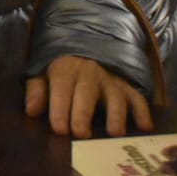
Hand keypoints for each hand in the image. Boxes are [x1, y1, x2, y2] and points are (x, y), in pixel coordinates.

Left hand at [24, 54, 153, 137]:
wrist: (88, 40)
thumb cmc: (63, 67)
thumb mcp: (44, 73)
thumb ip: (37, 90)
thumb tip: (31, 111)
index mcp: (65, 69)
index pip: (61, 88)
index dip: (60, 109)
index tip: (59, 129)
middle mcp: (89, 73)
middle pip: (86, 93)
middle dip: (83, 113)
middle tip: (82, 134)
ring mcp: (110, 79)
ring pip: (115, 96)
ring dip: (116, 114)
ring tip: (115, 133)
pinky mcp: (127, 85)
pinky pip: (137, 96)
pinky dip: (143, 111)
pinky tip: (146, 126)